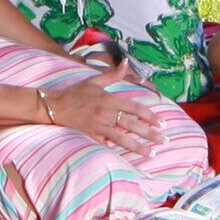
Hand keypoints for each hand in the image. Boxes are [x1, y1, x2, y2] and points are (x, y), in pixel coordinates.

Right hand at [41, 74, 165, 155]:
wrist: (54, 106)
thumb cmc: (75, 93)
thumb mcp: (94, 81)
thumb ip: (113, 74)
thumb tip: (126, 62)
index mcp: (109, 99)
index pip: (135, 108)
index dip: (150, 116)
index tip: (161, 122)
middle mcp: (106, 113)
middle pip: (133, 125)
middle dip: (151, 133)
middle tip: (164, 140)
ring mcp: (99, 126)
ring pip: (123, 138)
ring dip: (139, 146)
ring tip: (152, 153)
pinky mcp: (91, 136)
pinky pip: (107, 144)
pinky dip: (118, 150)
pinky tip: (129, 157)